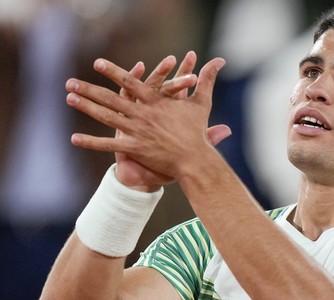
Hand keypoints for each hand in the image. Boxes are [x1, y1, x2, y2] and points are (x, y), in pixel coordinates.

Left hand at [66, 53, 229, 189]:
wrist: (195, 159)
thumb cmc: (198, 132)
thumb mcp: (202, 103)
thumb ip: (206, 80)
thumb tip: (219, 61)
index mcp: (156, 102)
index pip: (130, 83)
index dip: (113, 72)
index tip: (97, 63)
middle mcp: (143, 114)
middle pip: (111, 98)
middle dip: (89, 89)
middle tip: (71, 82)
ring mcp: (137, 131)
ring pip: (106, 117)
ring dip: (86, 107)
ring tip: (69, 98)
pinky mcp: (134, 148)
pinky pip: (108, 145)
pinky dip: (90, 142)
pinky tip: (73, 138)